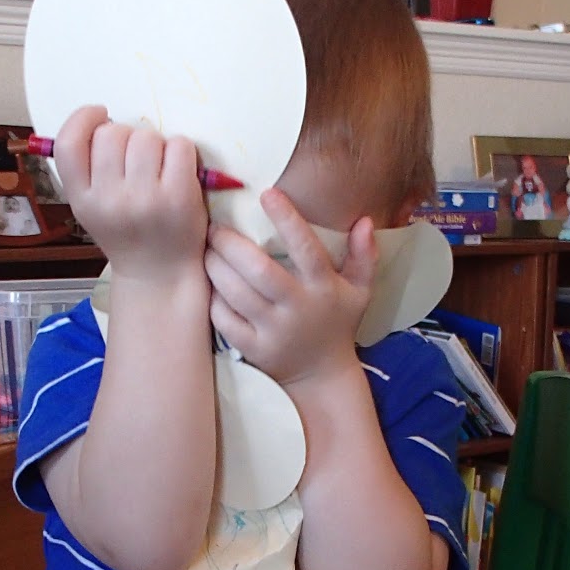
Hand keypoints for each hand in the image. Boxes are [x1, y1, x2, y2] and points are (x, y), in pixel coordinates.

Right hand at [53, 105, 207, 284]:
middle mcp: (109, 201)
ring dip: (155, 144)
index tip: (100, 115)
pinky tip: (177, 170)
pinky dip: (180, 151)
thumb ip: (87, 169)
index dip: (83, 118)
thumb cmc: (127, 232)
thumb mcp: (92, 207)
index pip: (68, 144)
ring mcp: (144, 200)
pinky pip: (178, 145)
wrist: (160, 274)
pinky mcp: (179, 198)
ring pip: (146, 136)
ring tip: (157, 169)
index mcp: (81, 200)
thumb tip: (99, 118)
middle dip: (126, 137)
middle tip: (136, 160)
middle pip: (112, 133)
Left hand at [204, 187, 376, 386]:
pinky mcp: (252, 349)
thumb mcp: (360, 291)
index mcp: (323, 288)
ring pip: (236, 294)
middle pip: (259, 271)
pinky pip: (225, 320)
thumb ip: (364, 256)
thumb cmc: (337, 323)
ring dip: (215, 267)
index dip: (287, 219)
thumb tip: (364, 220)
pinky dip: (212, 299)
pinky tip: (207, 283)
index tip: (268, 193)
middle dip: (231, 244)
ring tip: (205, 249)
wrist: (322, 377)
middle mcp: (297, 309)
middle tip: (214, 227)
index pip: (306, 249)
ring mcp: (273, 332)